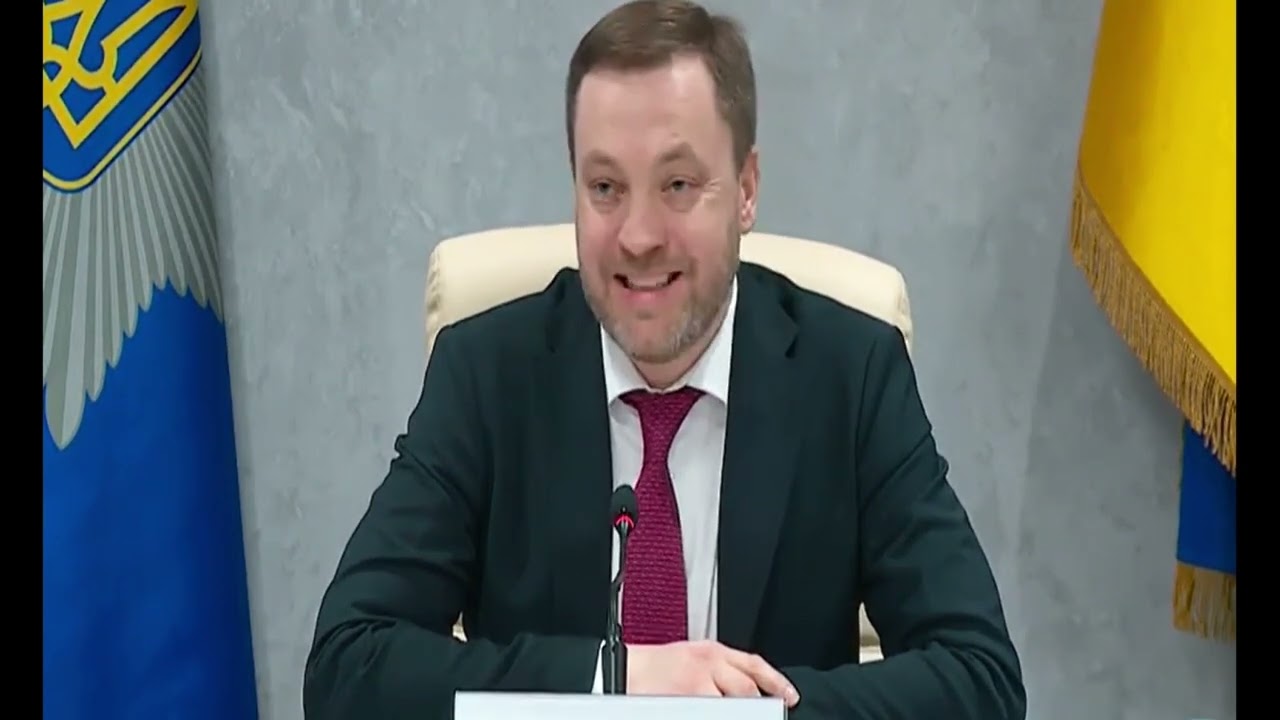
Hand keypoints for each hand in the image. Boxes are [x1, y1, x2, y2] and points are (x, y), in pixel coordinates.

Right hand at [626, 640, 799, 707]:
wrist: (625, 670)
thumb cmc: (657, 667)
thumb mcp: (694, 656)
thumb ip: (722, 668)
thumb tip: (750, 689)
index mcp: (713, 651)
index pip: (754, 665)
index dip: (776, 682)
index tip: (790, 697)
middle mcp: (709, 664)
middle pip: (747, 689)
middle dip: (758, 706)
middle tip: (765, 714)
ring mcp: (698, 684)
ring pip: (732, 706)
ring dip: (736, 712)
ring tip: (735, 712)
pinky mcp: (687, 700)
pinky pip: (710, 712)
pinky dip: (715, 713)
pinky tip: (710, 713)